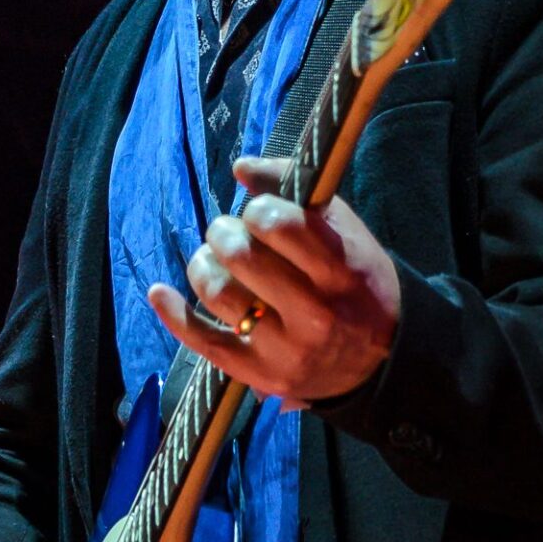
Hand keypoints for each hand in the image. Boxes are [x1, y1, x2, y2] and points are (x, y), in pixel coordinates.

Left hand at [147, 155, 399, 406]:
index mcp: (341, 271)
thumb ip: (295, 190)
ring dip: (203, 265)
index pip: (279, 224)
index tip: (258, 214)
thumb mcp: (343, 230)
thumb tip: (241, 167)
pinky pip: (203, 341)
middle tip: (228, 233)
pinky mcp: (261, 374)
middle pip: (241, 257)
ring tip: (212, 259)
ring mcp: (286, 349)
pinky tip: (159, 292)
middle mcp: (316, 314)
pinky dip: (173, 313)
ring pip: (217, 293)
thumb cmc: (356, 280)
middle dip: (224, 233)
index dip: (257, 210)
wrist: (383, 357)